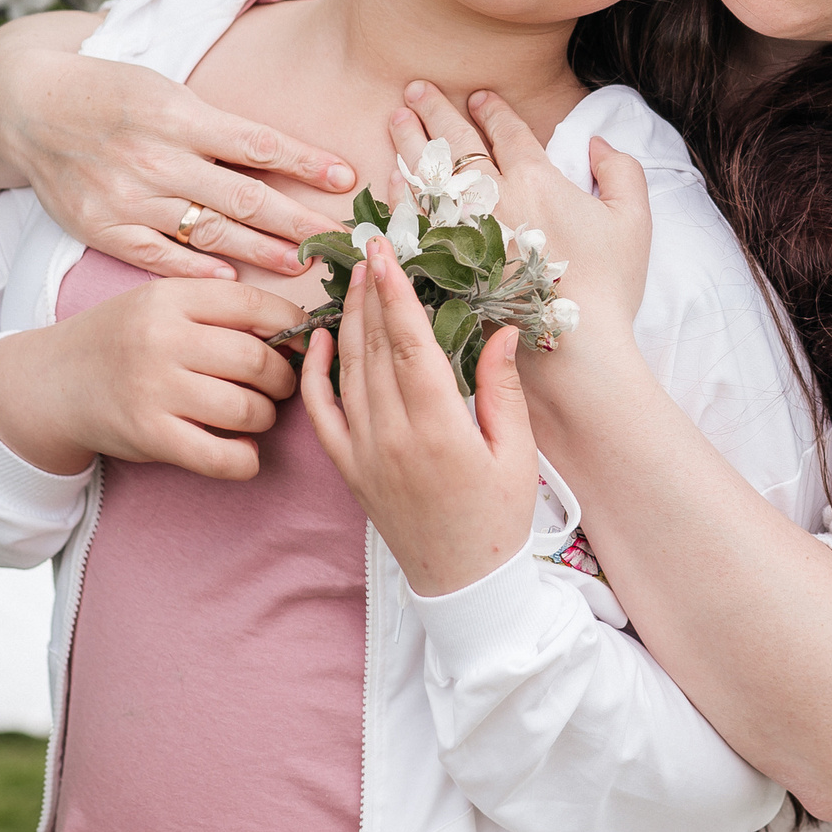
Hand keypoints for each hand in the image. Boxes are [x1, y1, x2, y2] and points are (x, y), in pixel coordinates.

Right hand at [0, 13, 355, 279]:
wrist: (27, 106)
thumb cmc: (110, 93)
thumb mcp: (166, 90)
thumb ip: (217, 125)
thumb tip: (282, 156)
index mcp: (178, 114)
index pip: (258, 143)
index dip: (306, 162)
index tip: (347, 178)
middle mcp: (156, 157)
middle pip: (244, 197)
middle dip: (299, 221)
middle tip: (342, 240)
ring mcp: (128, 197)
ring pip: (209, 231)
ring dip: (262, 251)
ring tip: (303, 264)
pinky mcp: (103, 227)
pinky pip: (159, 255)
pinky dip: (197, 267)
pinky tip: (232, 279)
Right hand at [0, 280, 306, 478]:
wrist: (53, 382)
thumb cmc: (123, 340)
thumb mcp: (162, 303)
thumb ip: (218, 307)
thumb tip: (299, 326)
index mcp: (171, 297)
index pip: (256, 305)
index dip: (293, 326)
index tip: (303, 341)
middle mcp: (162, 339)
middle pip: (258, 360)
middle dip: (283, 378)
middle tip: (278, 386)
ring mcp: (154, 389)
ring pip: (247, 408)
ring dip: (266, 417)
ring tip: (256, 414)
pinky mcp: (150, 436)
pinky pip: (221, 456)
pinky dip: (246, 460)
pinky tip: (244, 453)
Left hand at [299, 239, 536, 597]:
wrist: (462, 585)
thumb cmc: (499, 519)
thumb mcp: (517, 453)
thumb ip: (503, 390)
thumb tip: (502, 330)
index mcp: (438, 430)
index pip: (409, 346)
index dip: (396, 295)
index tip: (387, 254)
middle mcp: (392, 438)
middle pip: (373, 349)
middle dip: (370, 292)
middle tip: (369, 246)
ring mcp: (364, 454)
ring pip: (347, 372)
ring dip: (349, 319)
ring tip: (355, 277)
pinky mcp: (349, 469)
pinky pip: (322, 413)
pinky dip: (314, 373)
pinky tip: (320, 338)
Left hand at [390, 83, 653, 362]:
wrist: (573, 347)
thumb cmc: (608, 287)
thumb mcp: (634, 222)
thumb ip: (623, 172)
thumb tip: (597, 144)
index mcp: (536, 178)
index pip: (506, 129)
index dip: (492, 108)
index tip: (478, 96)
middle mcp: (491, 195)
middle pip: (456, 141)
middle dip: (435, 109)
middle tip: (416, 89)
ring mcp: (461, 228)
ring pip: (425, 172)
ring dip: (408, 141)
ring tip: (396, 119)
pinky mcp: (442, 263)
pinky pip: (410, 219)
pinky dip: (399, 194)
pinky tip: (391, 179)